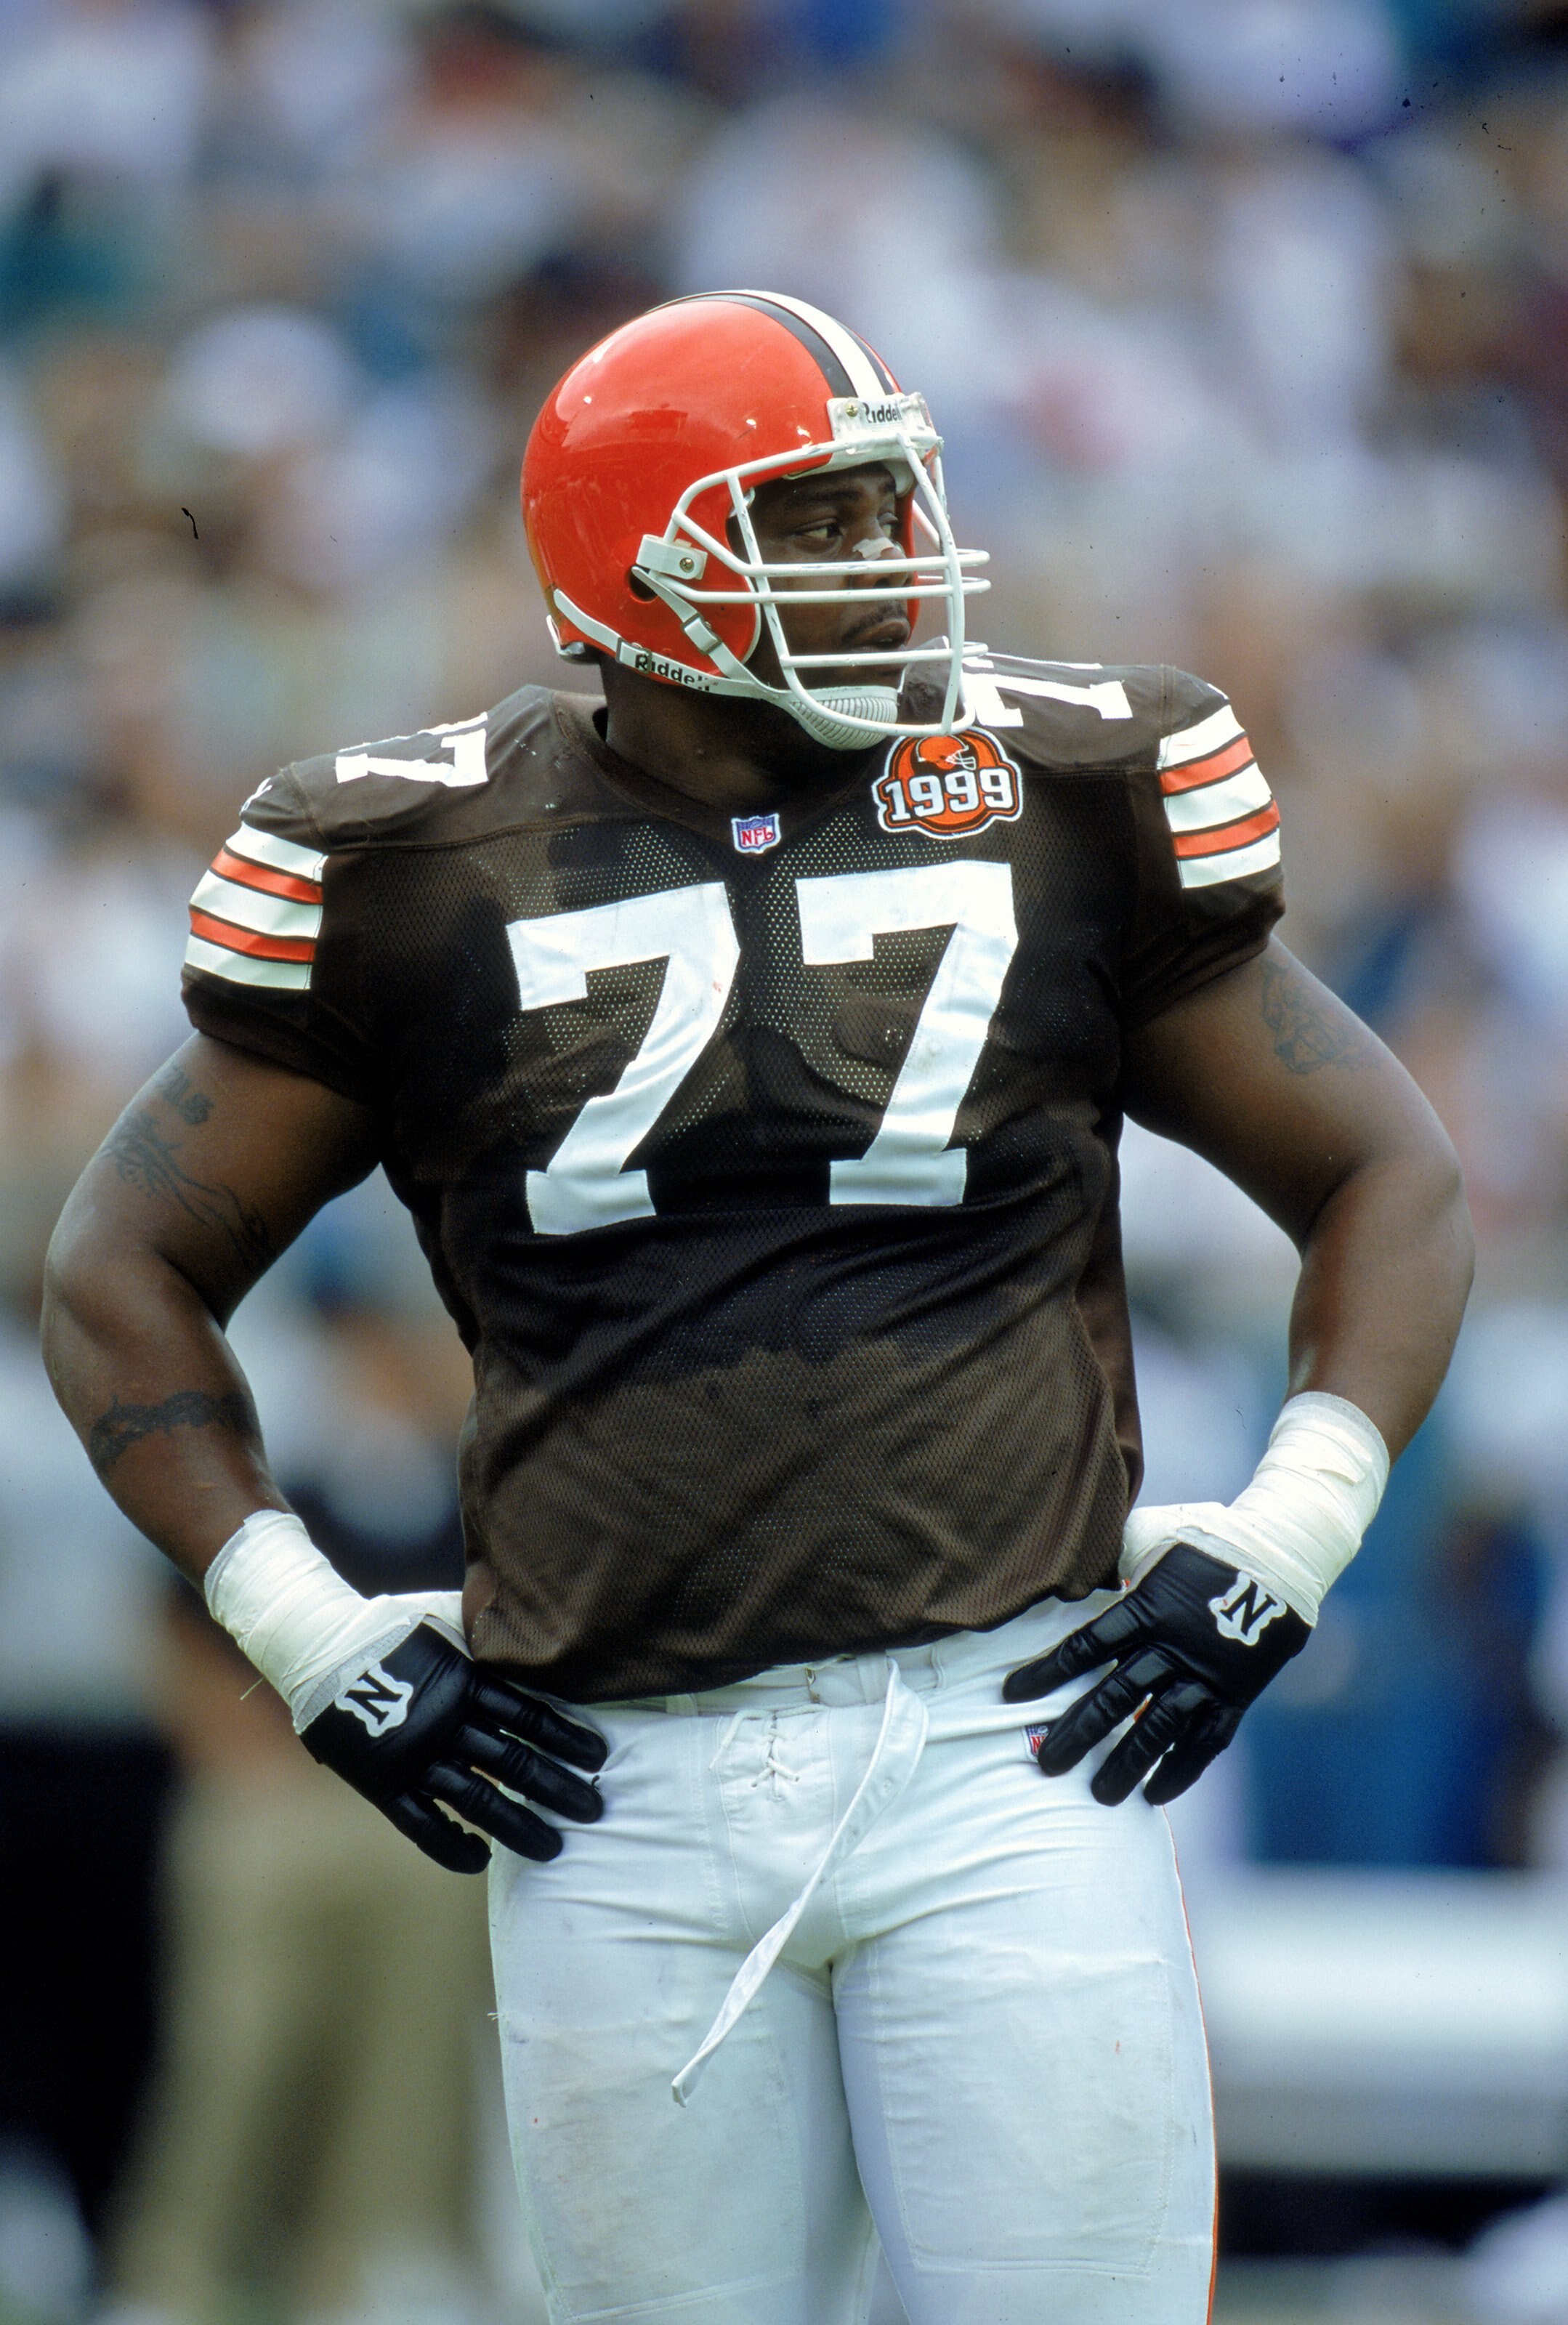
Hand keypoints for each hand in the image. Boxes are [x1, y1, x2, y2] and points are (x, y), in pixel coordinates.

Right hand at [301, 1620, 607, 1872]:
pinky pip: (422, 1825)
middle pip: (514, 1762)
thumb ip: (488, 1623)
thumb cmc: (392, 1625)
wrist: (318, 1644)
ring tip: (553, 1847)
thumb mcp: (445, 1614)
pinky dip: (453, 1845)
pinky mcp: (383, 1783)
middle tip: (593, 1809)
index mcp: (465, 1680)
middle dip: (557, 1789)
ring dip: (518, 1826)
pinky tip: (482, 1859)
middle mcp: (445, 1722)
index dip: (567, 1737)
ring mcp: (414, 1756)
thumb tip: (539, 1604)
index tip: (599, 1757)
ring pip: (476, 1801)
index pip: (529, 1714)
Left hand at [1001, 1545, 1308, 1805]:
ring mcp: (1205, 1675)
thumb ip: (1113, 1555)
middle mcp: (1171, 1647)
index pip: (1085, 1647)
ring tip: (1099, 1795)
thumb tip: (1072, 1559)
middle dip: (1078, 1733)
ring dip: (1127, 1763)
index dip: (1046, 1673)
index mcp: (1146, 1607)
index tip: (1010, 1696)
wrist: (1279, 1554)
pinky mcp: (1235, 1695)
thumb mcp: (1151, 1536)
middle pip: (1115, 1697)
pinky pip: (1205, 1742)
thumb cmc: (1204, 1539)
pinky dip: (1180, 1770)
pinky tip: (1154, 1795)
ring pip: (1157, 1728)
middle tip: (1046, 1765)